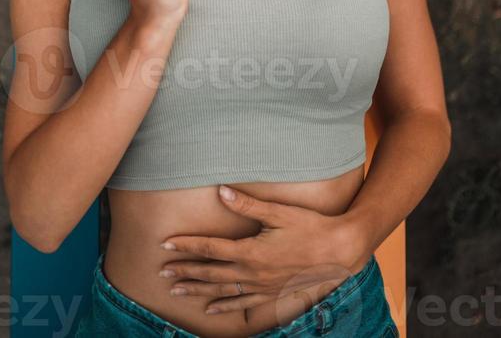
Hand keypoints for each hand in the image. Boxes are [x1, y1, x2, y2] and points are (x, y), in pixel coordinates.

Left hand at [158, 185, 370, 314]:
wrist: (337, 251)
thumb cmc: (309, 226)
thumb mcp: (278, 212)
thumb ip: (247, 205)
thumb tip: (221, 191)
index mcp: (250, 251)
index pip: (211, 249)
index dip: (187, 246)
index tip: (167, 245)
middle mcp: (252, 273)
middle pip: (211, 273)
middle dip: (185, 272)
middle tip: (162, 272)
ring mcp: (261, 286)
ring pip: (222, 291)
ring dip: (197, 291)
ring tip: (176, 291)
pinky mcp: (271, 293)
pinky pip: (242, 304)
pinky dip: (224, 307)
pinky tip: (210, 309)